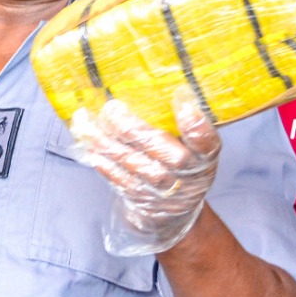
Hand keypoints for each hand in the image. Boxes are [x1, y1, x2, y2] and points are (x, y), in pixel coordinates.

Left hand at [68, 89, 221, 256]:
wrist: (174, 212)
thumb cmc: (183, 165)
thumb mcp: (195, 146)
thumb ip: (183, 122)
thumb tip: (157, 84)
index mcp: (206, 156)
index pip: (207, 142)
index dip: (196, 122)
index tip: (181, 96)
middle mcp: (189, 176)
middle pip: (166, 155)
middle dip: (135, 131)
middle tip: (112, 107)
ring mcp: (165, 192)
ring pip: (136, 166)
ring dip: (109, 143)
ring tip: (88, 121)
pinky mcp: (141, 199)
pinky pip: (120, 180)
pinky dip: (103, 162)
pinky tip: (89, 145)